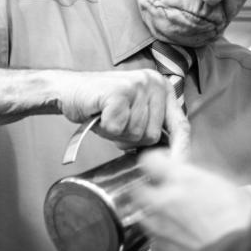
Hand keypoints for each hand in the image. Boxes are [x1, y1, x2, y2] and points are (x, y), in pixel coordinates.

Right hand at [56, 69, 189, 151]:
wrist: (70, 90)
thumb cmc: (102, 106)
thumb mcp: (134, 114)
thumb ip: (153, 127)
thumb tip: (170, 157)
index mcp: (163, 88)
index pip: (180, 124)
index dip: (180, 149)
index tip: (179, 168)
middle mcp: (154, 82)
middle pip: (153, 136)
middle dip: (131, 138)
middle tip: (116, 122)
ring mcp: (137, 85)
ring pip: (135, 134)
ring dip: (117, 133)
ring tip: (108, 116)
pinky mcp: (119, 92)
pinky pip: (117, 129)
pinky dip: (105, 128)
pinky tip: (101, 113)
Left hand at [129, 149, 250, 250]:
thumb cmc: (241, 224)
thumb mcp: (242, 194)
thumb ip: (232, 190)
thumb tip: (246, 193)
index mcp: (181, 180)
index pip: (150, 160)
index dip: (156, 159)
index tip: (162, 162)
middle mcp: (164, 202)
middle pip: (138, 189)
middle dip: (146, 189)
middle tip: (158, 189)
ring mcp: (161, 230)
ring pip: (143, 218)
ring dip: (151, 216)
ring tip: (167, 218)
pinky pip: (151, 248)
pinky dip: (155, 246)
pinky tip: (162, 247)